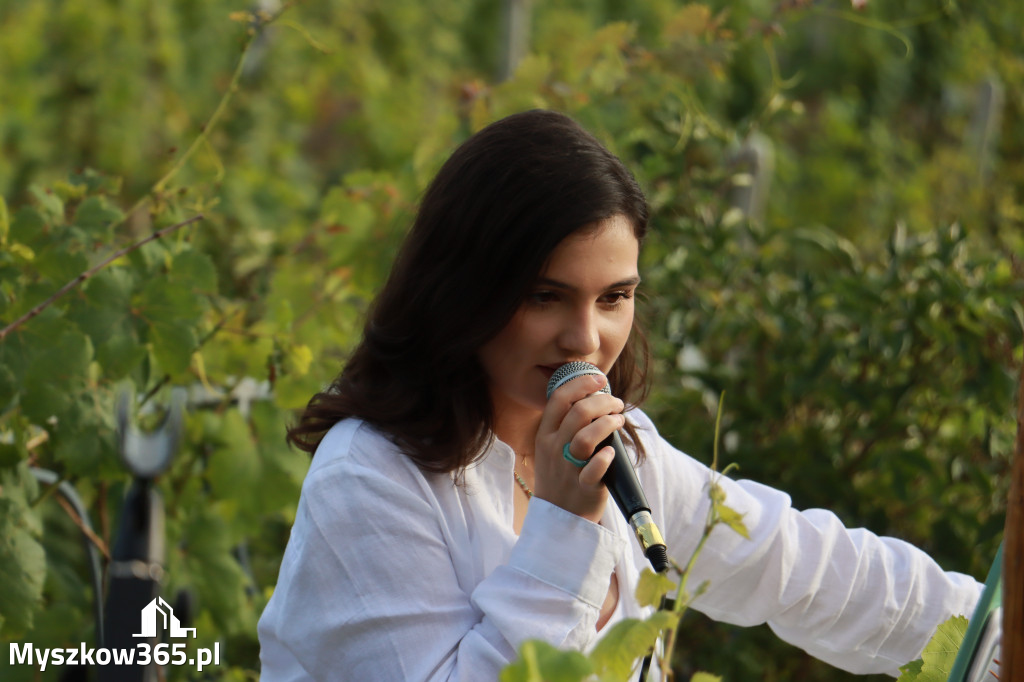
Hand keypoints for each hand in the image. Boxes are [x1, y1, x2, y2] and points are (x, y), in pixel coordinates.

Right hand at [533, 373, 625, 523]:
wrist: (558, 516)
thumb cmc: (562, 474)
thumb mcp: (553, 446)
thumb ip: (567, 423)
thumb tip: (594, 395)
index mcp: (545, 434)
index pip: (559, 398)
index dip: (581, 384)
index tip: (600, 380)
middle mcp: (554, 449)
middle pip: (578, 413)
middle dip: (603, 402)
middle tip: (617, 404)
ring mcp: (567, 469)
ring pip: (586, 438)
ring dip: (607, 423)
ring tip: (619, 421)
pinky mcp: (584, 488)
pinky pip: (593, 471)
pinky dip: (604, 458)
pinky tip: (612, 451)